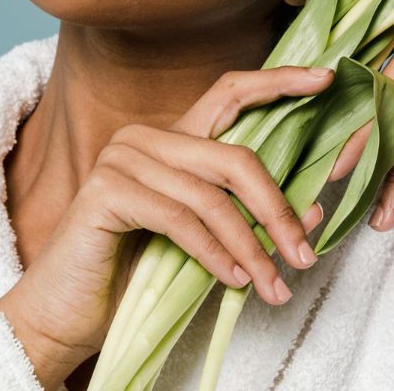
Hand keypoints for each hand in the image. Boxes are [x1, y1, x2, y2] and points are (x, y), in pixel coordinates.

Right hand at [0, 66, 332, 389]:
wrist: (67, 314)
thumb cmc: (135, 276)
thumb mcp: (207, 242)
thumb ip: (250, 218)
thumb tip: (313, 211)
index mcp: (172, 140)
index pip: (230, 93)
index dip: (279, 81)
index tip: (326, 78)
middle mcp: (145, 138)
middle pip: (234, 156)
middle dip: (277, 209)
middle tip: (304, 255)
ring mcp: (122, 159)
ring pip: (212, 196)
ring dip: (252, 247)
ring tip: (272, 285)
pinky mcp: (106, 191)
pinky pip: (181, 219)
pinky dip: (215, 254)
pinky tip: (232, 280)